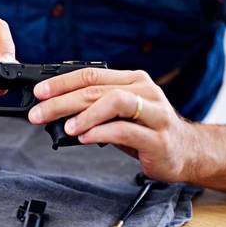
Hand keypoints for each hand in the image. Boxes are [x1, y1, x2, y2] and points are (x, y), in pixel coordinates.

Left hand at [28, 68, 199, 182]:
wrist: (186, 152)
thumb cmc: (146, 131)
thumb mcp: (118, 115)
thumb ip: (93, 108)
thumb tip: (54, 111)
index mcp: (131, 81)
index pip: (90, 75)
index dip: (61, 83)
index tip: (39, 93)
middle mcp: (144, 91)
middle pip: (96, 89)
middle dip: (61, 101)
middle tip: (39, 113)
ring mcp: (154, 113)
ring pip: (114, 102)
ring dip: (84, 113)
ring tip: (65, 126)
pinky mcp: (158, 138)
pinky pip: (125, 130)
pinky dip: (100, 132)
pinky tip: (84, 138)